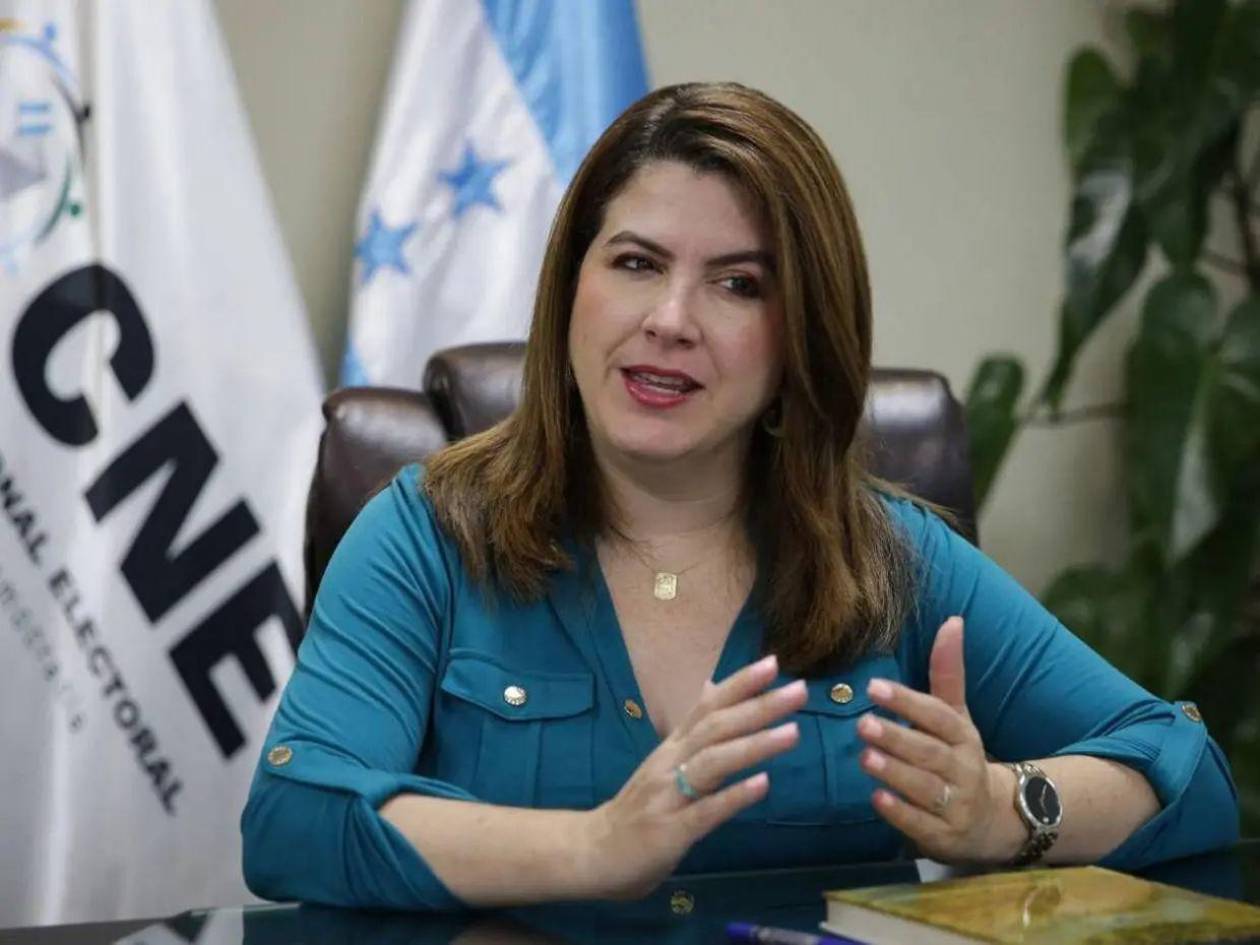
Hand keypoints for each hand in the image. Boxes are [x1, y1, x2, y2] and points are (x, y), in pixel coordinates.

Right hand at [581, 654, 806, 899]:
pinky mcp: (670, 830)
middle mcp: (670, 763)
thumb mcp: (664, 762)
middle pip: (716, 727)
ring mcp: (669, 795)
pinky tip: (763, 785)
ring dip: (754, 745)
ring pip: (713, 762)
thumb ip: (692, 729)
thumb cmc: (636, 809)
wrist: (591, 852)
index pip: (707, 706)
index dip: (739, 684)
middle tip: (799, 690)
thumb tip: (713, 687)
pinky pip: (705, 811)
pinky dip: (734, 796)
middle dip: (759, 707)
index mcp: (672, 748)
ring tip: (792, 732)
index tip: (773, 662)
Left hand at [856, 616, 1005, 863]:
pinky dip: (900, 814)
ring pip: (925, 787)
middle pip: (929, 752)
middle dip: (897, 738)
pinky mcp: (944, 836)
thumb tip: (953, 619)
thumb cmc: (961, 756)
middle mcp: (962, 768)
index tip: (874, 687)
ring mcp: (956, 804)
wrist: (995, 819)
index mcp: (962, 735)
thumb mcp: (957, 715)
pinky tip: (876, 800)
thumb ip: (948, 671)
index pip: (936, 715)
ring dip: (895, 773)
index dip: (907, 701)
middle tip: (863, 724)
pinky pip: (922, 824)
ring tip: (864, 757)